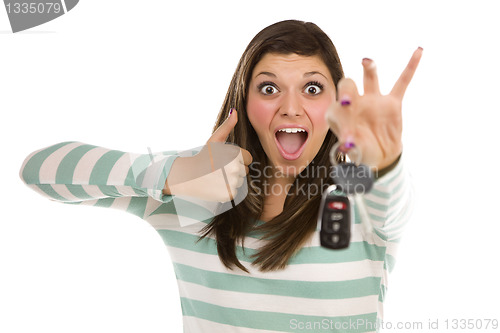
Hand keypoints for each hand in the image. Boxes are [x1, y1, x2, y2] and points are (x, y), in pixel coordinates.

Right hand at [164, 109, 252, 201]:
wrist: (188, 176)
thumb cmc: (203, 156)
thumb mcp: (215, 140)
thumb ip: (227, 126)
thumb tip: (235, 111)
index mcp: (235, 154)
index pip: (248, 159)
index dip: (236, 159)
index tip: (223, 159)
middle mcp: (235, 168)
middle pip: (245, 171)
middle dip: (234, 170)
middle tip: (218, 169)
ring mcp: (232, 182)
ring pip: (240, 182)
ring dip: (231, 180)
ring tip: (216, 177)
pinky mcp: (229, 194)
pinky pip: (235, 192)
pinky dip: (226, 190)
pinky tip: (216, 185)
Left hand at [326, 47, 422, 169]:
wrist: (379, 154)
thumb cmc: (361, 151)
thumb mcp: (355, 152)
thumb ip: (351, 147)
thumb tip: (348, 145)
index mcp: (339, 114)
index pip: (334, 110)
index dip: (338, 121)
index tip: (348, 139)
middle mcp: (354, 103)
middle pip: (347, 87)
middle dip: (347, 91)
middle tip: (347, 100)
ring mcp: (373, 100)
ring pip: (370, 79)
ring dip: (369, 69)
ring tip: (366, 61)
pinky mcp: (392, 103)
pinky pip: (402, 82)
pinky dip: (411, 67)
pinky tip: (419, 51)